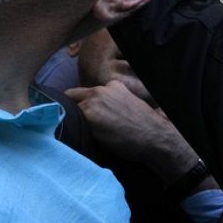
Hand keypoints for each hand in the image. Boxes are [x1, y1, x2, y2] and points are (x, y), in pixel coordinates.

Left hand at [66, 80, 199, 184]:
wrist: (153, 136)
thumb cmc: (144, 127)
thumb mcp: (130, 104)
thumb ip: (112, 102)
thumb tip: (99, 113)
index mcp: (113, 85)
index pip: (89, 92)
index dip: (85, 104)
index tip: (88, 115)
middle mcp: (101, 89)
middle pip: (72, 95)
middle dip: (72, 107)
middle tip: (76, 123)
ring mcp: (93, 101)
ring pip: (68, 108)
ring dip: (72, 119)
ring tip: (79, 133)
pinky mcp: (87, 114)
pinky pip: (69, 120)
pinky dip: (72, 128)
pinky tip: (80, 136)